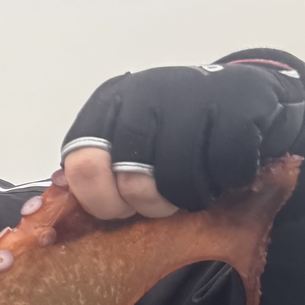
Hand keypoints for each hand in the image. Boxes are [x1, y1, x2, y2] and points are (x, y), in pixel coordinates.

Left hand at [61, 60, 304, 219]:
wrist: (250, 98)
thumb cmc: (179, 134)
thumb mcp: (129, 144)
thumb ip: (97, 170)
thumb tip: (55, 207)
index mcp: (109, 105)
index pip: (84, 165)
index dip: (101, 201)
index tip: (120, 210)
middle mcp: (146, 93)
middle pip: (132, 181)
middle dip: (148, 205)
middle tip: (164, 202)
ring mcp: (194, 95)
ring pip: (178, 182)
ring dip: (191, 198)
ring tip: (199, 184)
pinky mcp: (241, 105)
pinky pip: (225, 172)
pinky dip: (229, 182)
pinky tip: (229, 169)